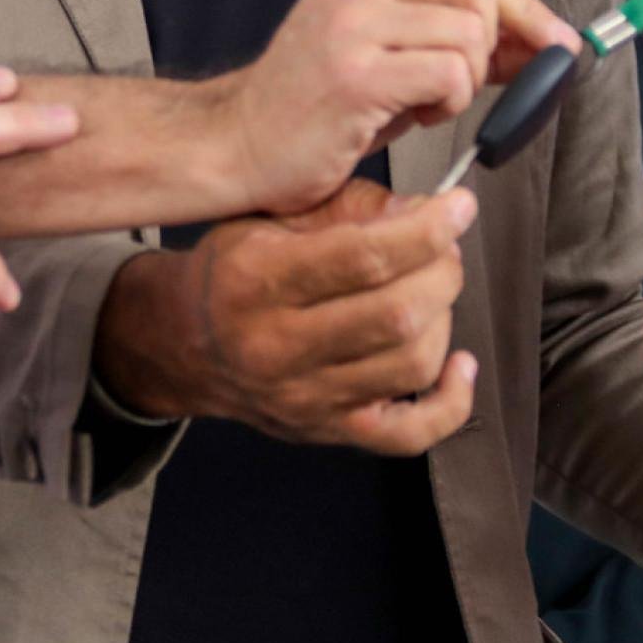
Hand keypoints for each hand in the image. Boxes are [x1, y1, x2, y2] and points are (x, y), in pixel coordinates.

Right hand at [94, 178, 479, 454]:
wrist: (184, 344)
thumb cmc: (231, 272)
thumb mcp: (269, 217)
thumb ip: (347, 208)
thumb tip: (423, 212)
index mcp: (259, 281)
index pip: (364, 258)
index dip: (427, 230)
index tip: (457, 208)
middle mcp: (279, 347)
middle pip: (397, 314)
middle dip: (441, 271)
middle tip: (443, 248)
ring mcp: (306, 399)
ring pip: (411, 365)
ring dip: (444, 319)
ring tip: (434, 292)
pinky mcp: (329, 432)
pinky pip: (410, 435)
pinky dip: (451, 403)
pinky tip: (458, 364)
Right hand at [218, 0, 578, 214]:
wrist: (238, 144)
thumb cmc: (316, 106)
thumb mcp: (386, 53)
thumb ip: (452, 37)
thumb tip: (537, 43)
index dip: (522, 9)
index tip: (555, 43)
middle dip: (498, 45)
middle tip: (473, 86)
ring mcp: (354, 22)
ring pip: (469, 36)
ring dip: (466, 83)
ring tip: (424, 103)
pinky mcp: (356, 73)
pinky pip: (449, 75)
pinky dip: (451, 101)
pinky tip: (418, 115)